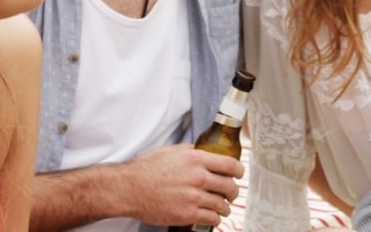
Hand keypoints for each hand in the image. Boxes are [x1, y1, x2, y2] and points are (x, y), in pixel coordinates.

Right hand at [123, 143, 243, 225]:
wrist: (130, 188)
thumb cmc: (147, 169)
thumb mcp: (171, 151)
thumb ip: (191, 151)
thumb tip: (203, 150)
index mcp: (196, 159)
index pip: (230, 164)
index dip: (240, 171)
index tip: (240, 174)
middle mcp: (198, 177)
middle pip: (230, 186)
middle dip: (234, 191)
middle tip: (231, 193)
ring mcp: (194, 197)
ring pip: (222, 204)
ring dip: (225, 207)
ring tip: (223, 208)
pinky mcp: (187, 214)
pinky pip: (211, 218)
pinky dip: (215, 219)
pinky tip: (213, 217)